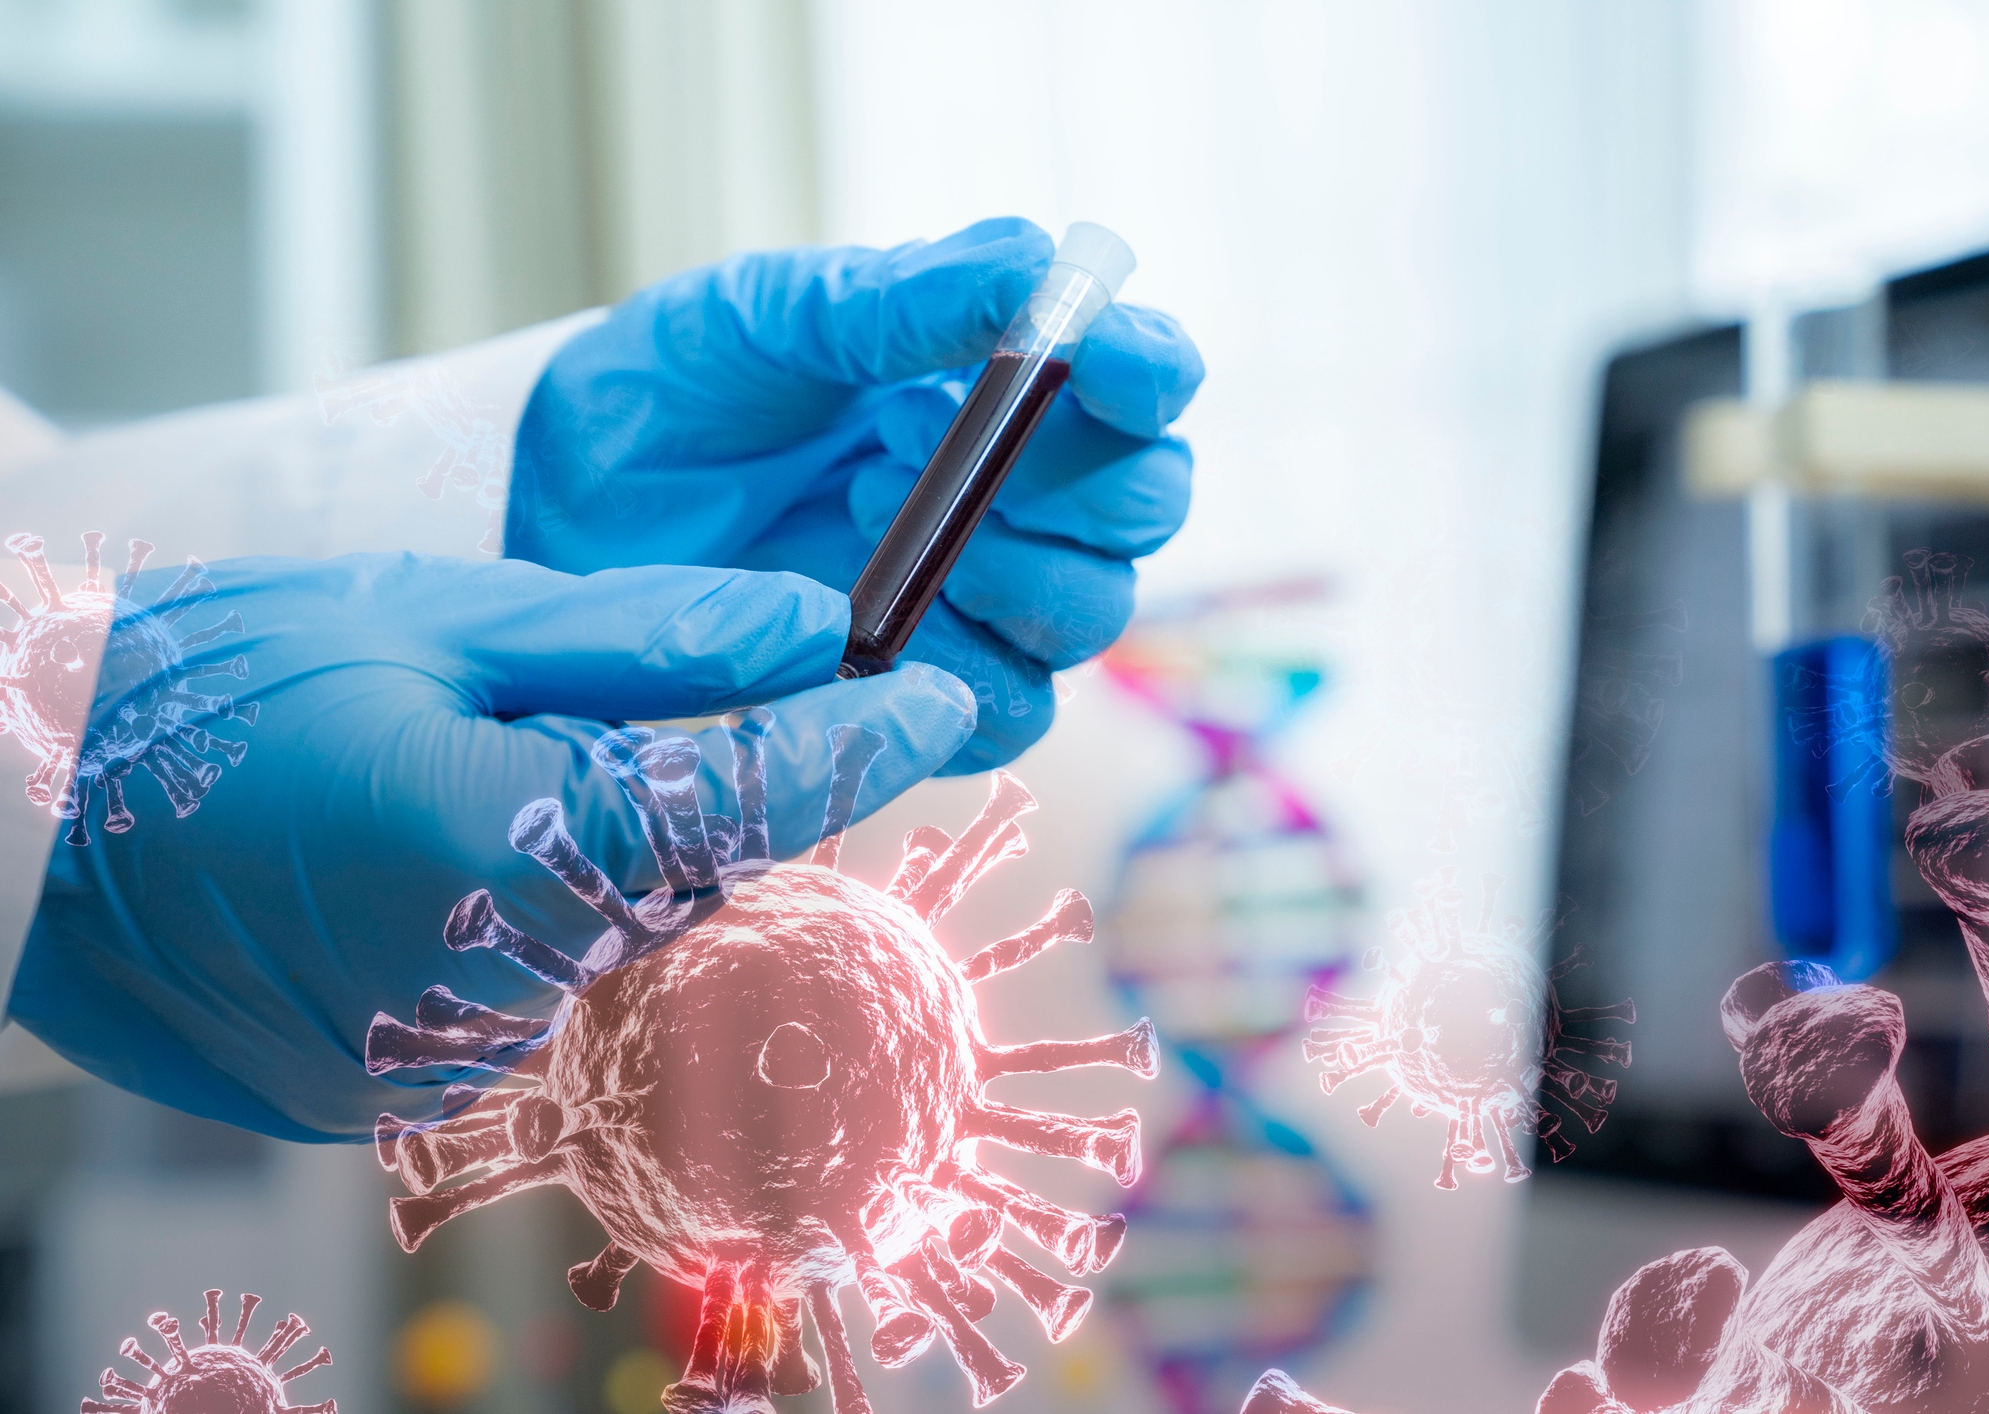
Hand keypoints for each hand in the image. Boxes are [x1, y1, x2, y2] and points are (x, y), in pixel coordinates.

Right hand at [7, 550, 976, 1139]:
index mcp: (508, 850)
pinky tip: (428, 855)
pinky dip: (518, 917)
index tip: (939, 694)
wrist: (6, 825)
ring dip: (596, 853)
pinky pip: (522, 991)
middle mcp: (496, 985)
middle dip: (706, 785)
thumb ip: (640, 637)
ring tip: (468, 770)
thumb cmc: (199, 693)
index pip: (750, 801)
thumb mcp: (429, 615)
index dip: (862, 743)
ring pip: (607, 935)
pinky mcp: (395, 1092)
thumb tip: (806, 628)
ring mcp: (445, 1058)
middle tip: (660, 702)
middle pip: (689, 875)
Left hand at [506, 216, 1203, 770]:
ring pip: (1092, 617)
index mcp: (1011, 380)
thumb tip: (1038, 268)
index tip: (1112, 363)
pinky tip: (859, 624)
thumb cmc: (689, 385)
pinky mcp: (928, 694)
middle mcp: (1024, 492)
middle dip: (1077, 485)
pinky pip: (1009, 715)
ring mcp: (984, 599)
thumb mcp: (779, 314)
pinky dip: (953, 676)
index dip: (1152, 370)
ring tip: (864, 511)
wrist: (574, 498)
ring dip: (1005, 573)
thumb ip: (909, 298)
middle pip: (1145, 506)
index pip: (1146, 378)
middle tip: (932, 445)